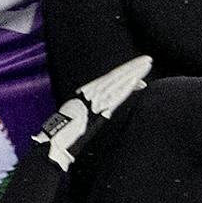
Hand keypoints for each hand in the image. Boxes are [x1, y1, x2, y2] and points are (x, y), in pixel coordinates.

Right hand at [31, 55, 151, 170]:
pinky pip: (117, 96)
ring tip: (146, 64)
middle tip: (146, 60)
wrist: (54, 142)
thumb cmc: (60, 138)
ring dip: (134, 72)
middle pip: (114, 77)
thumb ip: (85, 118)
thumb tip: (96, 118)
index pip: (106, 82)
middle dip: (131, 68)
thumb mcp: (73, 123)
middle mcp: (89, 94)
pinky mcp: (100, 109)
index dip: (122, 76)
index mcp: (83, 96)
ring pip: (117, 82)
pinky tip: (139, 79)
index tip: (135, 73)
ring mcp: (94, 100)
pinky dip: (128, 86)